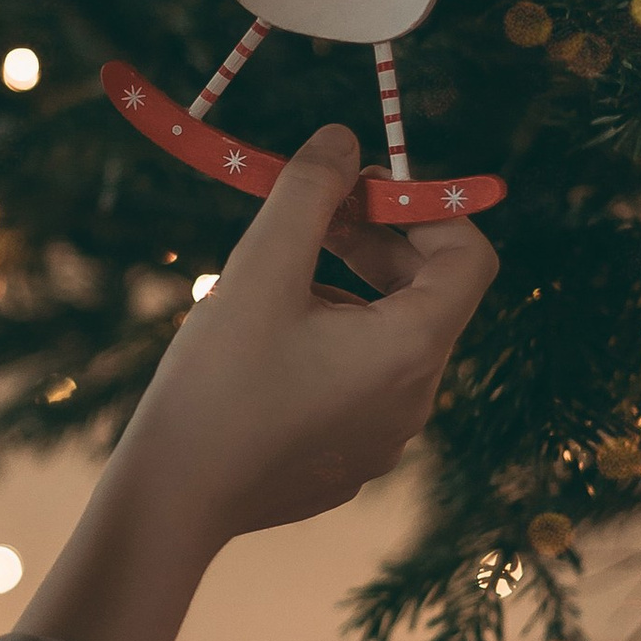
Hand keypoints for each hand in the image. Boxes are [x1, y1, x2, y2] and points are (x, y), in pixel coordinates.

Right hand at [120, 125, 497, 543]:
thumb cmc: (215, 384)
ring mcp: (384, 437)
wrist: (171, 501)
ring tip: (271, 284)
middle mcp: (415, 399)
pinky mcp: (349, 459)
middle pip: (428, 295)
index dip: (424, 209)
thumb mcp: (261, 269)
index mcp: (409, 349)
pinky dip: (329, 343)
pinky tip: (263, 344)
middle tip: (312, 214)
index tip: (358, 188)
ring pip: (388, 336)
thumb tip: (343, 139)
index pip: (469, 258)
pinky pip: (361, 382)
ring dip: (346, 291)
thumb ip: (310, 193)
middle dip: (376, 241)